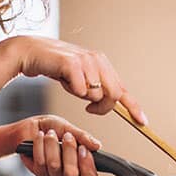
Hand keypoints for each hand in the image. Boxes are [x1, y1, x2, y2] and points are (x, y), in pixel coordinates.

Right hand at [10, 36, 146, 123]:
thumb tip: (110, 105)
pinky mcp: (73, 63)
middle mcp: (97, 59)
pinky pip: (81, 90)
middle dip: (102, 107)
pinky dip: (72, 91)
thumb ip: (96, 89)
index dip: (133, 107)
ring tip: (70, 84)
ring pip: (96, 95)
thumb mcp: (81, 78)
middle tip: (89, 108)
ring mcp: (86, 60)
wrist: (33, 53)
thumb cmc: (57, 67)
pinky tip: (63, 80)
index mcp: (102, 63)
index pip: (122, 88)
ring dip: (81, 96)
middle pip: (113, 94)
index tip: (142, 121)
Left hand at [16, 115, 100, 175]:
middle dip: (69, 151)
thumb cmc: (51, 128)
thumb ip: (82, 137)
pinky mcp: (39, 171)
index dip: (88, 167)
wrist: (31, 126)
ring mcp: (53, 173)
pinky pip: (41, 162)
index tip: (83, 149)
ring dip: (52, 145)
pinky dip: (40, 145)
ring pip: (55, 166)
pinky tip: (40, 137)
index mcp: (80, 163)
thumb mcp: (68, 128)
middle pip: (72, 174)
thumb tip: (97, 145)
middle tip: (67, 136)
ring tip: (50, 133)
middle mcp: (67, 172)